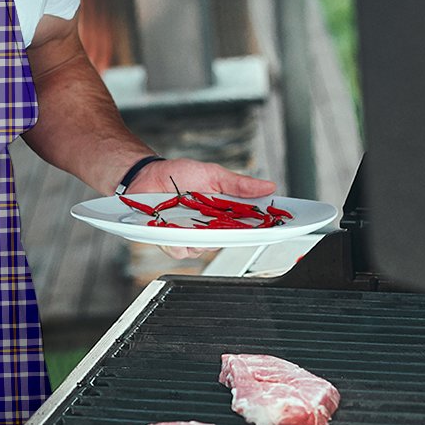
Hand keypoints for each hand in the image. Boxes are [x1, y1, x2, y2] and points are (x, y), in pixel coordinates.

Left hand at [127, 158, 276, 260]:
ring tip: (191, 217)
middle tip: (225, 220)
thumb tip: (268, 186)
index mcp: (224, 213)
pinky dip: (178, 240)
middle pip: (229, 241)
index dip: (264, 228)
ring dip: (200, 236)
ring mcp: (191, 236)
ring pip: (204, 249)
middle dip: (230, 233)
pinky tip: (173, 226)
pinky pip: (180, 250)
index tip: (277, 226)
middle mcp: (210, 228)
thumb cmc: (179, 174)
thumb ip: (239, 184)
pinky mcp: (171, 241)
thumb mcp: (213, 174)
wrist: (147, 175)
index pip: (249, 226)